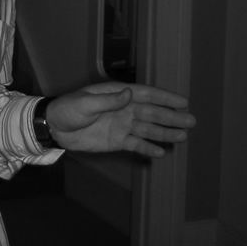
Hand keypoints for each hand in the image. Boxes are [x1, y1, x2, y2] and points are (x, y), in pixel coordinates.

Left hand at [45, 81, 195, 157]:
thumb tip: (131, 93)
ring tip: (183, 136)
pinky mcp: (116, 141)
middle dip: (172, 117)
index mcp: (118, 94)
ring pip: (148, 129)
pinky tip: (161, 152)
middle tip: (192, 121)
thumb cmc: (68, 109)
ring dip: (165, 132)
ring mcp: (121, 125)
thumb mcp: (86, 103)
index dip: (165, 98)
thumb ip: (109, 100)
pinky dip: (148, 147)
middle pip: (152, 113)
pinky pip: (136, 144)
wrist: (54, 127)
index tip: (183, 102)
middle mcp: (124, 109)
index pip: (146, 95)